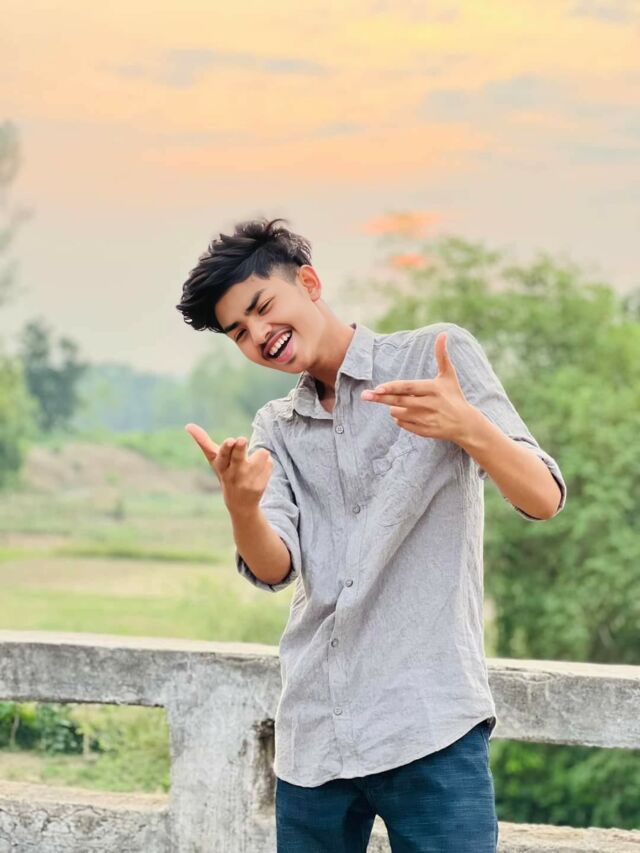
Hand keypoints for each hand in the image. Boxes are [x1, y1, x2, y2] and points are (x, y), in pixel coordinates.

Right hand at [185, 423, 272, 514]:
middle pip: (238, 456)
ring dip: (259, 455)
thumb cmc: (226, 473)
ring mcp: (247, 481)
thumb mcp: (214, 460)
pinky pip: (269, 462)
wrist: (240, 504)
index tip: (231, 440)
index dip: (227, 448)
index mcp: (221, 465)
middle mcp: (233, 473)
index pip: (222, 455)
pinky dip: (266, 464)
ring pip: (260, 454)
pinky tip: (259, 473)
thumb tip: (188, 425)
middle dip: (240, 447)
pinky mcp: (261, 485)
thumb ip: (203, 441)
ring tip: (253, 463)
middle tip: (242, 439)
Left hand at [360, 331, 475, 444]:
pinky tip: (406, 414)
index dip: (392, 388)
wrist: (465, 424)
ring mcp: (426, 419)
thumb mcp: (449, 375)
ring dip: (393, 407)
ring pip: (398, 413)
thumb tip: (443, 334)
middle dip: (381, 398)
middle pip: (399, 401)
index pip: (408, 388)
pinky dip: (399, 418)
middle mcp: (429, 405)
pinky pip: (402, 424)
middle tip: (365, 395)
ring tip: (401, 403)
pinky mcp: (424, 431)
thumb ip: (442, 355)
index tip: (378, 388)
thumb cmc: (454, 395)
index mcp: (433, 389)